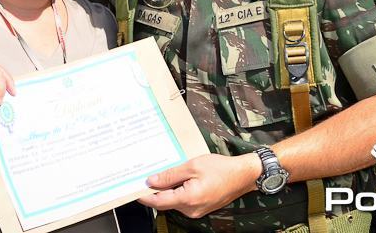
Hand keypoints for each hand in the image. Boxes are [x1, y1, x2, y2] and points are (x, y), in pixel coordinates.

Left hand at [137, 153, 259, 218]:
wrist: (243, 175)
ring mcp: (196, 210)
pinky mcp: (200, 207)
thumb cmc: (221, 169)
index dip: (144, 195)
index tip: (132, 188)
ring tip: (162, 173)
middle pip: (165, 201)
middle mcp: (191, 209)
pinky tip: (176, 178)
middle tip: (145, 175)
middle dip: (154, 190)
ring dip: (167, 189)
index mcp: (188, 199)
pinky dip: (177, 191)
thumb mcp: (192, 166)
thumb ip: (170, 175)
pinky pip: (183, 200)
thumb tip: (151, 181)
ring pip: (174, 201)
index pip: (158, 201)